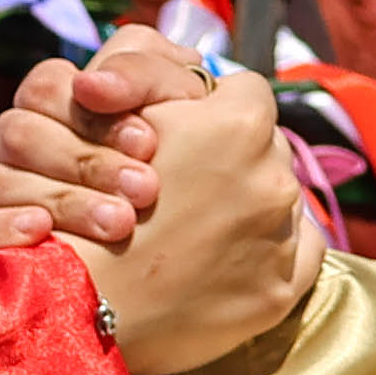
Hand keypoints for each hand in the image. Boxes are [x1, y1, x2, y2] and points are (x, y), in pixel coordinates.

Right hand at [0, 47, 192, 265]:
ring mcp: (2, 188)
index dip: (91, 114)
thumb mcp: (180, 98)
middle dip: (86, 163)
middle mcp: (19, 140)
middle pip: (19, 135)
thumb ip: (143, 71)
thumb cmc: (181, 148)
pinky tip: (44, 233)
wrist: (189, 225)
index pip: (43, 87)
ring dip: (66, 202)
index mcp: (54, 99)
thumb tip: (90, 84)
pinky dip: (7, 229)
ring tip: (121, 224)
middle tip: (145, 190)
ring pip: (0, 183)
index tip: (147, 143)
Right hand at [78, 49, 321, 374]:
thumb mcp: (108, 109)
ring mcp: (281, 237)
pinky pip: (299, 252)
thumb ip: (157, 74)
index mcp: (240, 123)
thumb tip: (198, 73)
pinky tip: (226, 258)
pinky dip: (270, 250)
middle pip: (266, 146)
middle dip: (232, 158)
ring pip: (281, 197)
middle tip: (182, 185)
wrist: (76, 301)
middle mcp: (274, 177)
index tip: (181, 135)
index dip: (210, 110)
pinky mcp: (279, 291)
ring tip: (195, 226)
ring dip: (248, 203)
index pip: (245, 91)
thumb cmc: (82, 199)